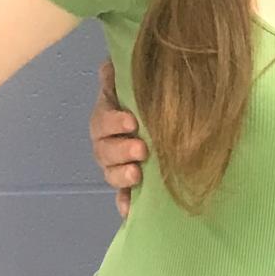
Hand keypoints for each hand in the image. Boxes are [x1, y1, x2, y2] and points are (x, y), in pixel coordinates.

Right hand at [90, 60, 147, 216]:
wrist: (171, 115)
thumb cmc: (151, 96)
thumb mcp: (139, 81)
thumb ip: (122, 74)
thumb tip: (109, 65)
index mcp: (109, 117)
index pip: (103, 120)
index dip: (113, 122)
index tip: (132, 122)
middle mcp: (109, 142)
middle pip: (104, 150)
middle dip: (121, 151)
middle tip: (141, 149)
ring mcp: (118, 165)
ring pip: (111, 173)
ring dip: (121, 176)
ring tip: (136, 175)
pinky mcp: (131, 184)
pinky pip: (124, 196)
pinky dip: (125, 204)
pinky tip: (130, 211)